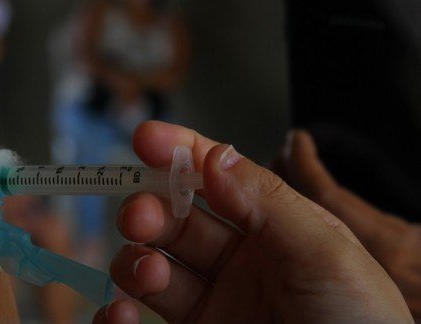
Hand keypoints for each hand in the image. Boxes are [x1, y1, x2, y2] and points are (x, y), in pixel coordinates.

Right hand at [93, 121, 410, 322]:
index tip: (147, 138)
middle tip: (140, 216)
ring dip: (135, 260)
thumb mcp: (326, 254)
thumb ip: (268, 202)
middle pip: (175, 220)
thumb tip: (214, 155)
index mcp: (274, 229)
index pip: (218, 179)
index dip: (180, 153)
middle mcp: (239, 263)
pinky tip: (119, 312)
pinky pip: (141, 318)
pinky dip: (117, 312)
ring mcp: (214, 303)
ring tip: (148, 274)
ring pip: (152, 265)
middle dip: (150, 209)